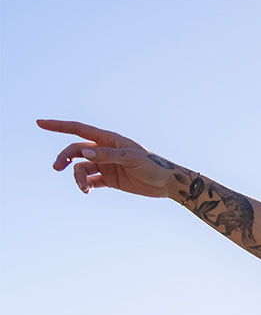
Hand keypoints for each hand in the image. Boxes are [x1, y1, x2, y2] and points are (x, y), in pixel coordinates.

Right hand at [40, 120, 175, 197]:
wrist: (167, 184)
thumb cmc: (153, 166)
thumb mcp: (131, 159)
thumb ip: (108, 156)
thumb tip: (85, 153)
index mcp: (108, 139)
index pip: (78, 129)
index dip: (58, 126)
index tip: (39, 123)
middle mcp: (104, 150)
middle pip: (75, 150)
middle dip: (64, 158)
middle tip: (57, 168)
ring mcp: (106, 165)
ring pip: (81, 168)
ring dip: (77, 177)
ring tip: (83, 189)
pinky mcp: (110, 180)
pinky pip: (91, 181)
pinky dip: (86, 185)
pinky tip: (87, 191)